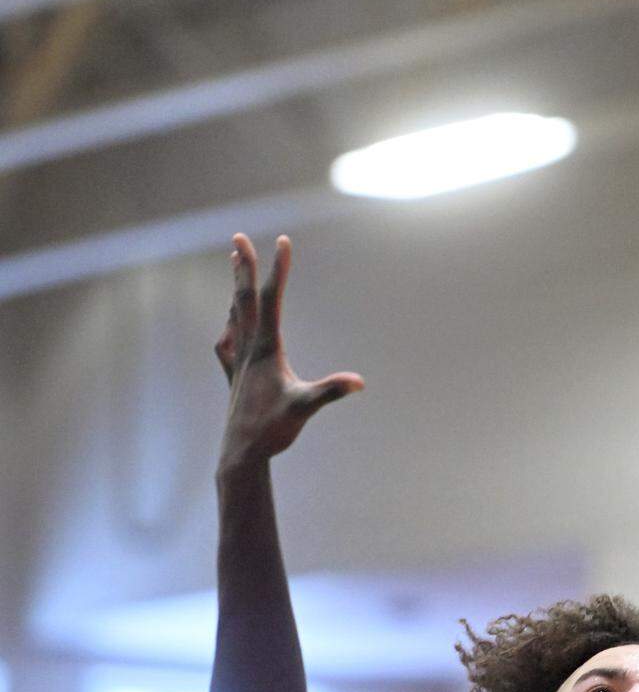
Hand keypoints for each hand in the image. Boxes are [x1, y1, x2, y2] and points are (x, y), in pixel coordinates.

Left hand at [215, 233, 363, 472]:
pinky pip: (228, 342)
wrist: (240, 454)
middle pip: (244, 299)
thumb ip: (330, 392)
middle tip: (238, 238)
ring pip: (235, 316)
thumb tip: (358, 382)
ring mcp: (238, 362)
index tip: (283, 240)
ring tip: (234, 267)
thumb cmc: (272, 430)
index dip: (278, 269)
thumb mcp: (305, 408)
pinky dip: (229, 326)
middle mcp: (248, 350)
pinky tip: (229, 327)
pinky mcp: (235, 377)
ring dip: (236, 288)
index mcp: (266, 349)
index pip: (271, 300)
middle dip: (243, 267)